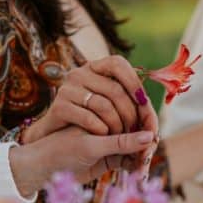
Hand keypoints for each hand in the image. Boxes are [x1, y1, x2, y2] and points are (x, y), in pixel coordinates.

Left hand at [11, 126, 155, 194]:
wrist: (43, 169)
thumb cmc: (61, 150)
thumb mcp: (92, 146)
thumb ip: (121, 143)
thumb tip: (150, 137)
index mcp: (104, 111)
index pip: (134, 115)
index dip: (146, 126)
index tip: (152, 140)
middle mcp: (110, 124)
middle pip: (139, 131)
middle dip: (146, 145)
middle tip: (145, 159)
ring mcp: (111, 141)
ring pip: (136, 148)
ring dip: (141, 158)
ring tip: (141, 171)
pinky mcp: (110, 158)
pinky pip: (130, 161)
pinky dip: (135, 167)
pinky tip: (138, 175)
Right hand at [22, 55, 156, 142]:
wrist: (54, 139)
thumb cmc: (87, 120)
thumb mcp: (104, 102)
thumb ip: (123, 97)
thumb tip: (147, 101)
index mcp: (92, 68)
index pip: (117, 63)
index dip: (134, 81)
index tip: (144, 101)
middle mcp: (78, 74)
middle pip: (114, 89)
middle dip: (131, 112)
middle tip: (138, 129)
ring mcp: (66, 90)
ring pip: (103, 105)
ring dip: (117, 124)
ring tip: (122, 136)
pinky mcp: (59, 107)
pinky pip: (88, 118)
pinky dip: (101, 130)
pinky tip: (104, 137)